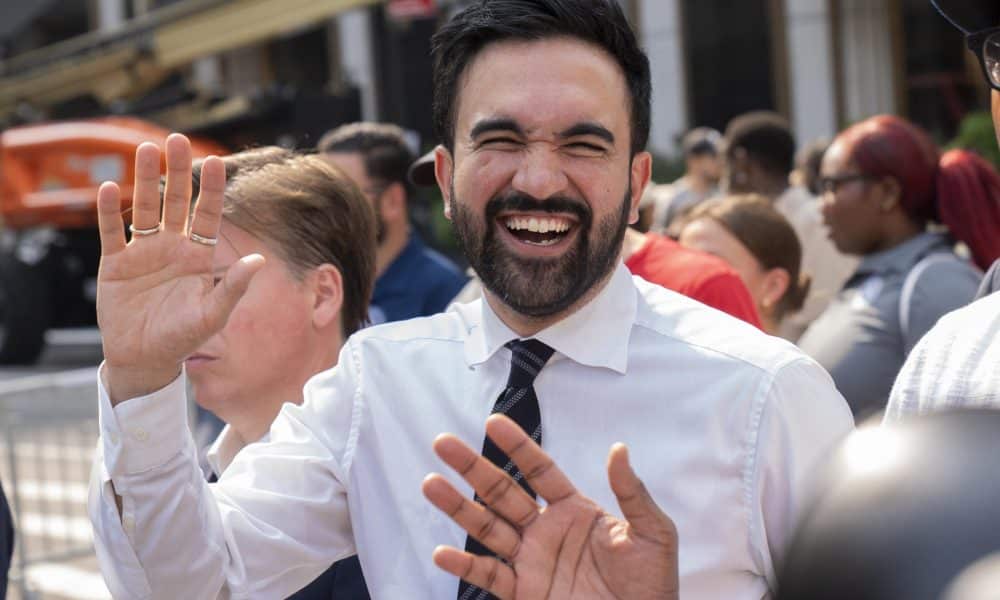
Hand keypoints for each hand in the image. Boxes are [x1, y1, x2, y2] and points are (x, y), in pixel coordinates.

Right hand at [96, 134, 262, 402]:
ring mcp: (143, 254)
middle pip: (176, 202)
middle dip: (177, 172)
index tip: (215, 161)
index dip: (212, 189)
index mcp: (199, 257)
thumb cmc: (182, 339)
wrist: (144, 359)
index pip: (208, 215)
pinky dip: (108, 212)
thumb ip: (232, 288)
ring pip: (144, 210)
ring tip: (146, 150)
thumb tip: (259, 261)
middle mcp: (172, 248)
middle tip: (177, 140)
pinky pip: (111, 233)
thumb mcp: (211, 316)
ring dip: (145, 181)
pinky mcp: (115, 264)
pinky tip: (109, 188)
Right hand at [423, 414, 678, 599]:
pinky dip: (465, 564)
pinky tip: (443, 551)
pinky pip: (489, 576)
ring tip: (431, 483)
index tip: (494, 422)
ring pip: (487, 528)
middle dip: (473, 467)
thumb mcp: (653, 534)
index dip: (518, 447)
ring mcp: (531, 561)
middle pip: (502, 492)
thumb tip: (619, 449)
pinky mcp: (524, 593)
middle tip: (444, 442)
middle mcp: (546, 531)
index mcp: (575, 511)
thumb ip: (632, 493)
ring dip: (458, 507)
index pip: (540, 471)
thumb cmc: (652, 586)